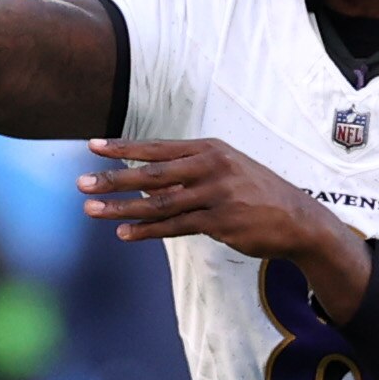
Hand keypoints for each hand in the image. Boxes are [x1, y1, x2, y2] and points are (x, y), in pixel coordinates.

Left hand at [78, 138, 370, 299]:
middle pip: (152, 174)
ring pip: (158, 202)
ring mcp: (216, 194)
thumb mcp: (225, 169)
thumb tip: (146, 179)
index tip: (92, 146)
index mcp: (209, 150)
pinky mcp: (220, 221)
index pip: (157, 147)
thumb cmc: (253, 192)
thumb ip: (188, 171)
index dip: (123, 148)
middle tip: (81, 183)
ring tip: (91, 210)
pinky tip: (124, 233)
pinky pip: (175, 227)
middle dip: (114, 178)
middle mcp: (210, 167)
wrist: (297, 218)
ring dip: (121, 208)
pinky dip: (147, 230)